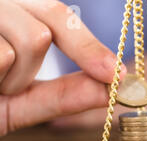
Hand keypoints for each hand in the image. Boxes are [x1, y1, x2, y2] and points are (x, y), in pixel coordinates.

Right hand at [0, 0, 125, 135]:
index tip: (118, 77)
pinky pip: (1, 53)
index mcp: (7, 16)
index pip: (57, 15)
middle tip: (18, 86)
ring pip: (30, 38)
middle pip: (47, 22)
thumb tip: (115, 89)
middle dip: (42, 65)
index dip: (90, 46)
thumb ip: (63, 94)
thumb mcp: (18, 101)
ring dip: (15, 78)